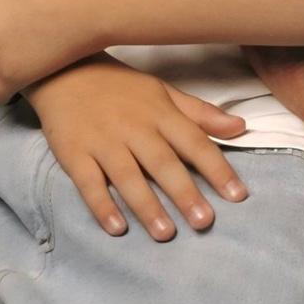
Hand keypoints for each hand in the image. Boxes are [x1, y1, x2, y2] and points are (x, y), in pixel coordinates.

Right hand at [30, 60, 249, 241]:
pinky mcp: (74, 153)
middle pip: (163, 164)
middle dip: (185, 194)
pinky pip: (89, 183)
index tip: (238, 195)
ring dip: (147, 207)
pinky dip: (102, 206)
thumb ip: (201, 114)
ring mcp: (103, 141)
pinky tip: (117, 228)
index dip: (218, 169)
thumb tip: (241, 127)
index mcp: (160, 113)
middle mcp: (134, 128)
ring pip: (128, 177)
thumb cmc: (120, 87)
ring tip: (166, 234)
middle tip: (204, 222)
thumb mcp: (163, 92)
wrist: (63, 70)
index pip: (195, 142)